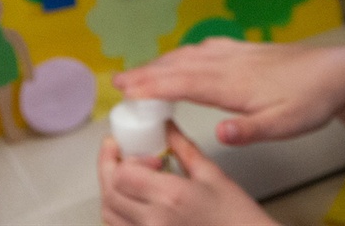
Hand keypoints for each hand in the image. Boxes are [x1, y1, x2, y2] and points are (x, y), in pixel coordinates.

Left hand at [98, 122, 276, 225]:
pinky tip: (132, 202)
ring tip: (126, 178)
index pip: (122, 174)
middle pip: (109, 193)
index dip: (121, 158)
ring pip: (109, 214)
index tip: (136, 151)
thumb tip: (166, 127)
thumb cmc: (236, 217)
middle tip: (118, 154)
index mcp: (171, 197)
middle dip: (109, 169)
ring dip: (111, 192)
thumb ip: (183, 148)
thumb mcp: (212, 175)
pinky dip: (118, 214)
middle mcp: (154, 222)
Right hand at [113, 39, 344, 145]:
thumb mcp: (285, 125)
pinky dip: (185, 54)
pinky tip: (183, 56)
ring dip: (162, 62)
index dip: (151, 86)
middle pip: (179, 66)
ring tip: (139, 72)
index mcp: (233, 83)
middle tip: (118, 82)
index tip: (125, 91)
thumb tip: (218, 133)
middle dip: (147, 73)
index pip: (182, 83)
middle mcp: (230, 63)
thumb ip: (250, 130)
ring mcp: (237, 53)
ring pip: (190, 55)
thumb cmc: (312, 100)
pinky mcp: (246, 50)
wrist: (339, 70)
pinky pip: (205, 49)